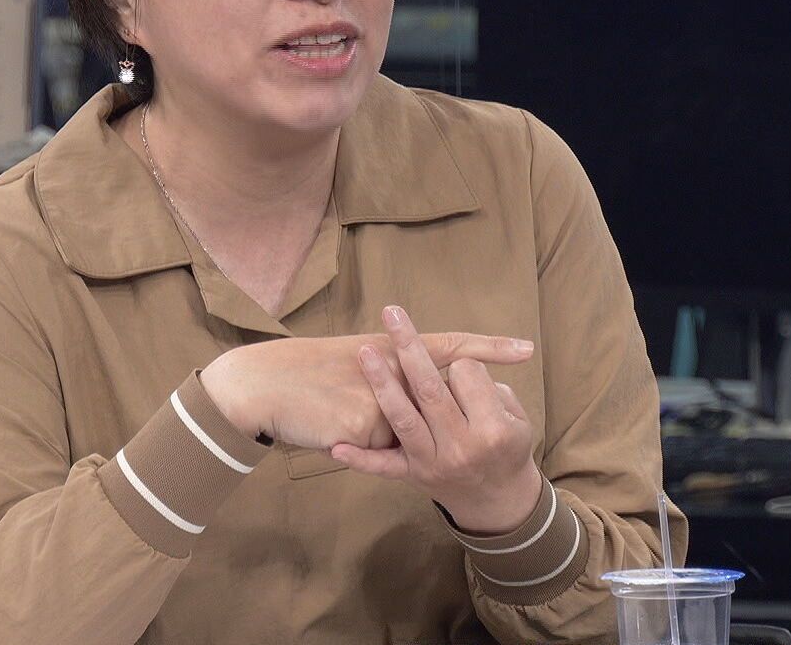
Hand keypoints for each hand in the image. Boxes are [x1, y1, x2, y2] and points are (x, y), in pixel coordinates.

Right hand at [201, 329, 534, 451]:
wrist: (265, 384)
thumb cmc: (309, 374)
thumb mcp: (357, 362)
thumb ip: (394, 375)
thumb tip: (426, 382)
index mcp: (388, 349)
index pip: (448, 346)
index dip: (485, 347)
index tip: (524, 348)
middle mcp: (391, 368)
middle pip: (444, 378)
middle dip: (481, 378)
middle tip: (524, 355)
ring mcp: (379, 396)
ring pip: (412, 421)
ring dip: (403, 426)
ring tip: (370, 418)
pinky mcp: (362, 424)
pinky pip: (380, 445)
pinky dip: (359, 442)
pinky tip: (334, 428)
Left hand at [330, 306, 544, 534]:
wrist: (496, 501)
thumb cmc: (507, 448)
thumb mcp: (519, 419)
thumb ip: (493, 392)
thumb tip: (465, 365)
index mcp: (492, 429)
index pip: (467, 376)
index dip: (463, 363)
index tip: (463, 366)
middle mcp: (461, 446)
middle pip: (431, 388)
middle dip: (410, 347)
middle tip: (392, 315)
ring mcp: (432, 462)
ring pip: (403, 418)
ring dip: (382, 383)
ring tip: (365, 352)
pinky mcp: (411, 476)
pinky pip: (382, 467)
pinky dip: (359, 458)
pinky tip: (335, 445)